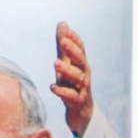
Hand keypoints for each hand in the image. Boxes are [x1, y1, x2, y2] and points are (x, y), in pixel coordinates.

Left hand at [50, 21, 93, 137]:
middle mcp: (84, 74)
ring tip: (55, 62)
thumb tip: (62, 23)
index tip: (64, 29)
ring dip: (67, 69)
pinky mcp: (76, 102)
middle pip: (81, 60)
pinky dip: (62, 91)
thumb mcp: (67, 65)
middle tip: (62, 41)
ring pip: (77, 78)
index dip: (74, 39)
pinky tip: (52, 87)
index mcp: (82, 64)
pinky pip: (70, 96)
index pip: (80, 49)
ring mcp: (81, 89)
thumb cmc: (72, 85)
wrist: (82, 113)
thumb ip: (63, 46)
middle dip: (72, 50)